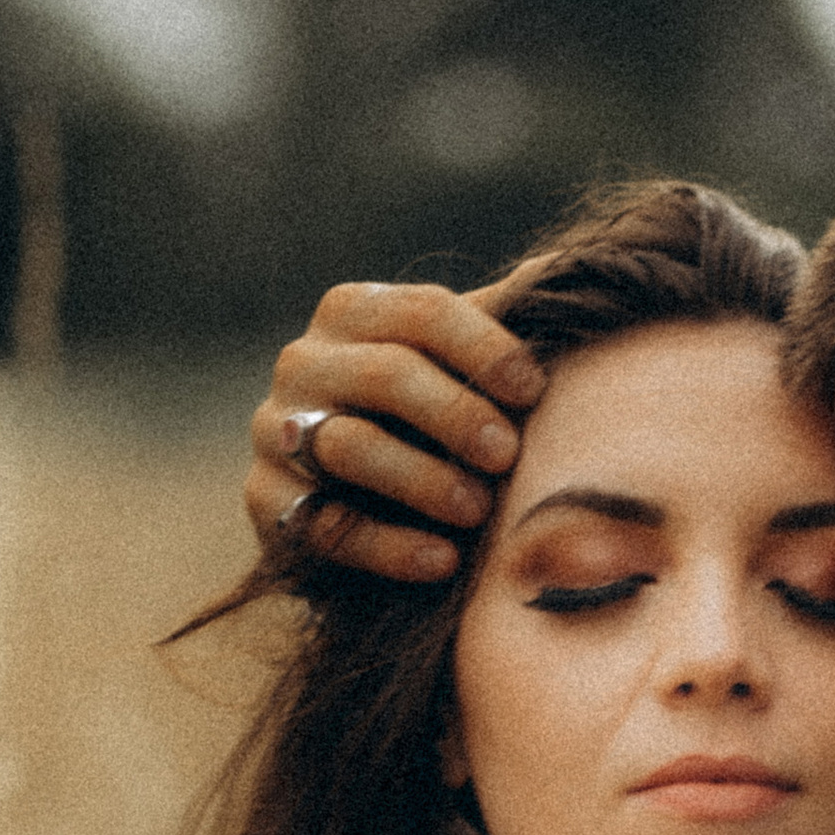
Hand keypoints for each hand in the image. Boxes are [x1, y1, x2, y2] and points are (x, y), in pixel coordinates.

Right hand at [244, 277, 547, 584]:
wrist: (351, 502)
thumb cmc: (424, 417)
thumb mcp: (455, 363)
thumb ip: (501, 321)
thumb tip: (568, 274)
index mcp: (354, 312)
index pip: (422, 311)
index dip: (484, 348)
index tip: (535, 390)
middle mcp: (305, 361)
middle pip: (386, 374)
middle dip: (457, 415)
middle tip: (509, 454)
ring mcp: (277, 430)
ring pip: (351, 446)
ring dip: (425, 480)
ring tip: (479, 510)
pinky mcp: (266, 500)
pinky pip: (328, 525)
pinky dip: (392, 547)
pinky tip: (444, 559)